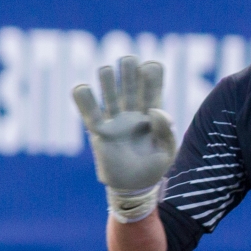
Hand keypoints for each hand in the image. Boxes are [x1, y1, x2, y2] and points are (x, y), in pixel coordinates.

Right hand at [73, 55, 175, 222]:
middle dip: (128, 71)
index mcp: (153, 115)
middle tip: (128, 61)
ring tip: (107, 71)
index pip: (152, 89)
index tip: (151, 66)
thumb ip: (166, 130)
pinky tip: (82, 87)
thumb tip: (155, 110)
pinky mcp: (99, 132)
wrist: (134, 189)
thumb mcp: (168, 151)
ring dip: (108, 80)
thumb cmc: (154, 169)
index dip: (152, 76)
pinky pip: (90, 113)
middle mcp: (133, 113)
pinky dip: (84, 99)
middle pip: (129, 85)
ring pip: (110, 93)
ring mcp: (115, 121)